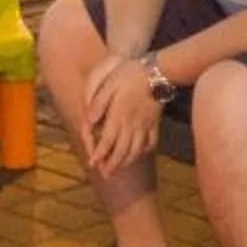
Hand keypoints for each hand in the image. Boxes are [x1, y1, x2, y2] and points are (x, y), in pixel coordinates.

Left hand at [79, 56, 162, 175]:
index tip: (92, 163)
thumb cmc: (130, 74)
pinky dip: (143, 151)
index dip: (99, 154)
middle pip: (122, 150)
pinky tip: (138, 153)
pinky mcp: (155, 122)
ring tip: (119, 168)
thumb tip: (89, 120)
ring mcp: (145, 125)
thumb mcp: (109, 83)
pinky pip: (150, 142)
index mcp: (118, 115)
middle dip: (112, 165)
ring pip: (136, 149)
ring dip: (126, 161)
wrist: (158, 71)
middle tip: (105, 174)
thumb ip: (98, 102)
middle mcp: (132, 124)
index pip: (107, 141)